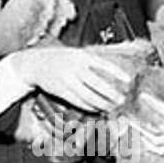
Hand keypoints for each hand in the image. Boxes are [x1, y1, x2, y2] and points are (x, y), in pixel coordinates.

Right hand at [6, 47, 132, 112]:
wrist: (36, 63)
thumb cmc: (59, 59)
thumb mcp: (75, 54)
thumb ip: (89, 63)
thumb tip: (108, 74)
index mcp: (81, 56)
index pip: (103, 64)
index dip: (116, 72)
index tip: (127, 80)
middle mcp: (75, 67)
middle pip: (97, 84)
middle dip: (111, 94)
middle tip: (120, 100)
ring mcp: (67, 79)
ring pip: (88, 95)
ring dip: (101, 103)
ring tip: (110, 107)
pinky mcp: (61, 90)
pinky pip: (78, 101)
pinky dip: (88, 106)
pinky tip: (96, 108)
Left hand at [130, 93, 163, 154]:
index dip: (154, 104)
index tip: (142, 95)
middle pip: (157, 128)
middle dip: (141, 120)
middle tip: (130, 110)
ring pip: (157, 140)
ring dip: (142, 132)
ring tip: (131, 122)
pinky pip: (162, 149)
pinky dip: (150, 145)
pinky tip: (142, 138)